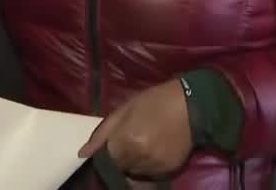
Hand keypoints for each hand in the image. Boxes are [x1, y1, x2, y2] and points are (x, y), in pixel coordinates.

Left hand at [78, 79, 193, 177]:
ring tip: (143, 145)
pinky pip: (151, 174)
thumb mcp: (125, 109)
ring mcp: (154, 166)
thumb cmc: (155, 101)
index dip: (106, 157)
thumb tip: (83, 154)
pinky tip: (155, 150)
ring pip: (135, 173)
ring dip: (134, 164)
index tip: (111, 149)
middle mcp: (138, 158)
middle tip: (129, 143)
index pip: (104, 162)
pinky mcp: (168, 170)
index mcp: (124, 141)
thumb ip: (102, 133)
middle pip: (119, 169)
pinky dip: (149, 166)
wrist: (193, 104)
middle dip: (120, 160)